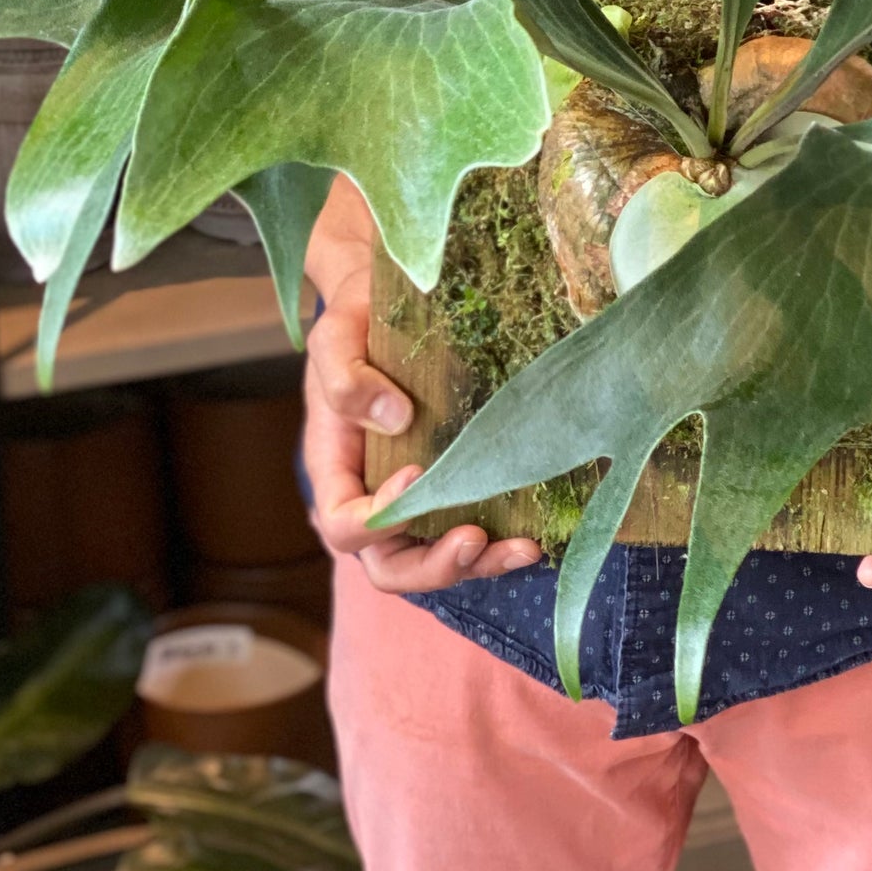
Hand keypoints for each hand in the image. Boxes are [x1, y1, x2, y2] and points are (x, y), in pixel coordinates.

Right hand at [303, 176, 542, 592]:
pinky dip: (500, 543)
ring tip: (522, 548)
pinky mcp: (452, 486)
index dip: (377, 518)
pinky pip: (469, 531)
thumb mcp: (335, 337)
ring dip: (478, 564)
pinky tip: (536, 535)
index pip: (343, 524)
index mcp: (335, 469)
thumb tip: (393, 416)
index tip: (414, 475)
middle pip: (389, 565)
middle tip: (474, 539)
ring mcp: (413, 498)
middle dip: (433, 566)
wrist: (386, 304)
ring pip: (434, 559)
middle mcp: (371, 496)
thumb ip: (347, 378)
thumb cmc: (354, 321)